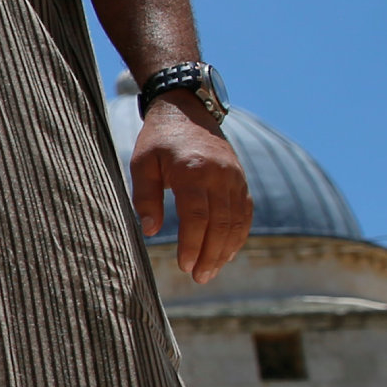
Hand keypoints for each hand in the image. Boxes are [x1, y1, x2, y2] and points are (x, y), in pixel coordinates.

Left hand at [128, 100, 250, 282]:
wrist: (187, 109)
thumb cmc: (158, 140)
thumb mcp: (142, 164)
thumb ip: (145, 198)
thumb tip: (151, 232)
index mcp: (191, 170)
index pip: (197, 216)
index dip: (192, 244)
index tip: (184, 266)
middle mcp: (218, 174)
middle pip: (220, 223)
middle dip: (211, 254)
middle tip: (198, 277)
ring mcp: (233, 176)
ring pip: (236, 220)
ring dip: (226, 250)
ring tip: (211, 271)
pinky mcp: (240, 179)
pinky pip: (245, 212)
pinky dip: (239, 234)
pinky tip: (227, 252)